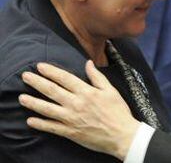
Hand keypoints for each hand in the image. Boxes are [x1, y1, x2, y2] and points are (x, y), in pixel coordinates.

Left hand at [18, 61, 138, 160]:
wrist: (122, 135)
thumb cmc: (118, 111)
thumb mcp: (110, 90)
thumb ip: (97, 76)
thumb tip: (88, 62)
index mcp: (87, 92)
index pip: (64, 78)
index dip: (51, 71)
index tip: (40, 66)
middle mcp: (76, 104)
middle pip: (52, 91)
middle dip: (37, 82)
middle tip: (25, 76)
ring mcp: (72, 119)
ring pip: (47, 109)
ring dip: (33, 102)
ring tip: (21, 97)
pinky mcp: (70, 132)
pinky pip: (52, 127)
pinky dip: (40, 124)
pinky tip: (30, 120)